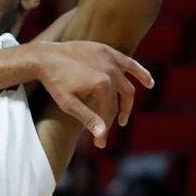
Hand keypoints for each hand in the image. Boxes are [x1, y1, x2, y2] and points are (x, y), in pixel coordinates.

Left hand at [34, 41, 153, 148]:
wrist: (45, 57)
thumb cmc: (55, 82)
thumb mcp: (68, 104)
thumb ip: (88, 118)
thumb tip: (103, 134)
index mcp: (102, 84)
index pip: (109, 112)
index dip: (105, 130)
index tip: (99, 144)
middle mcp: (110, 71)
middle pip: (118, 100)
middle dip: (114, 118)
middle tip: (108, 131)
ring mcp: (110, 59)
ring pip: (126, 85)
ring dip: (127, 102)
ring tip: (123, 118)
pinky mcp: (107, 51)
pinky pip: (128, 63)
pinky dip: (139, 73)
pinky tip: (149, 83)